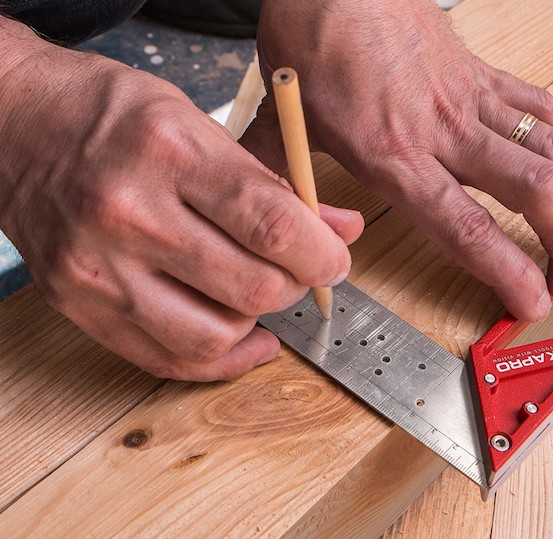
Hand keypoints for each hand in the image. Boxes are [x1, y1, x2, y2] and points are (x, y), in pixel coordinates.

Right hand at [0, 18, 362, 380]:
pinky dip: (219, 360)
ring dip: (258, 321)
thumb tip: (342, 228)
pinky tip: (243, 339)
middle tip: (301, 271)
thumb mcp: (200, 121)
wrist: (14, 123)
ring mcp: (97, 267)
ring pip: (213, 336)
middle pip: (251, 287)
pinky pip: (165, 360)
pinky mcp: (78, 305)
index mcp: (169, 152)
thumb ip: (276, 182)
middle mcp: (129, 214)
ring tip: (261, 294)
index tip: (335, 260)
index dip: (322, 254)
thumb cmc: (111, 115)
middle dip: (297, 287)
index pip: (273, 225)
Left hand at [244, 0, 552, 321]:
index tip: (533, 303)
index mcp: (393, 154)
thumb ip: (290, 191)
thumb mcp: (285, 127)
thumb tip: (299, 239)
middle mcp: (445, 130)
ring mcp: (474, 100)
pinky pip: (549, 111)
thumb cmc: (313, 45)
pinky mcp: (488, 76)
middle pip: (535, 191)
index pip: (465, 225)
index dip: (508, 270)